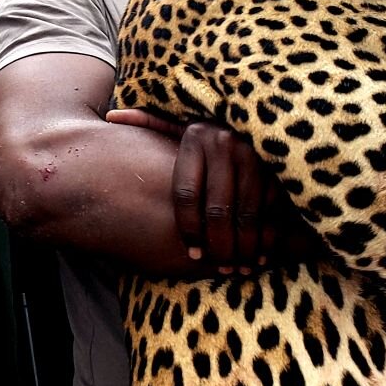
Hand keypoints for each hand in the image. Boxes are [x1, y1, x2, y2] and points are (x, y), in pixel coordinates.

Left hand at [107, 109, 285, 272]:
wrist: (263, 118)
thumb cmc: (211, 129)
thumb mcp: (182, 121)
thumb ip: (150, 122)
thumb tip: (110, 116)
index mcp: (195, 136)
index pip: (185, 194)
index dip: (188, 229)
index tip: (193, 253)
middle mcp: (223, 144)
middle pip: (216, 211)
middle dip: (218, 246)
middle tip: (219, 268)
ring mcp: (252, 156)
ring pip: (244, 215)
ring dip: (242, 248)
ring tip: (238, 269)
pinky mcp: (276, 167)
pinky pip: (268, 210)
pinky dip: (267, 237)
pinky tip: (260, 255)